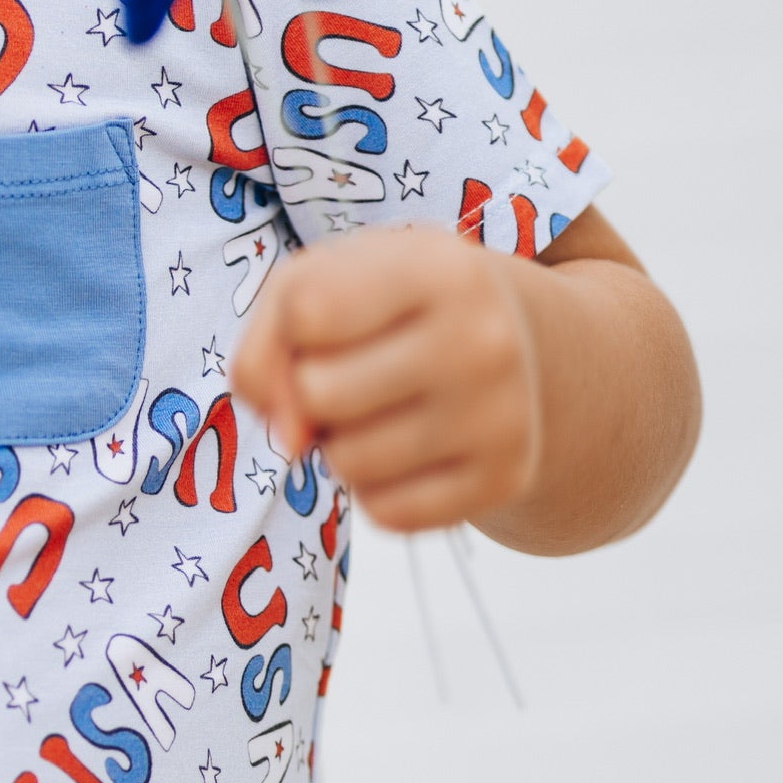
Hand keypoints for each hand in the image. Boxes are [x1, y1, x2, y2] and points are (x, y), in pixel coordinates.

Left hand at [233, 225, 541, 533]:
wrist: (515, 346)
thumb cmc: (390, 309)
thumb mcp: (320, 286)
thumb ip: (267, 347)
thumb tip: (291, 440)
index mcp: (440, 269)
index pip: (308, 313)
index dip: (297, 328)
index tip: (337, 318)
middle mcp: (483, 339)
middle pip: (318, 394)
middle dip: (313, 392)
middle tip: (359, 372)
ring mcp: (502, 414)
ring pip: (348, 462)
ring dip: (341, 445)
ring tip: (383, 409)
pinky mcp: (505, 478)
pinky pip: (387, 513)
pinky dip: (377, 490)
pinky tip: (410, 451)